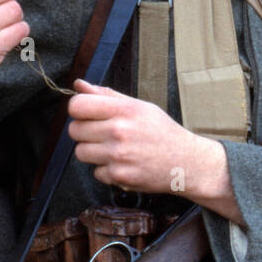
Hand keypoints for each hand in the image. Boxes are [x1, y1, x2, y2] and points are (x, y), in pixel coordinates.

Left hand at [67, 79, 243, 224]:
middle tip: (102, 134)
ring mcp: (118, 155)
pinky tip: (123, 164)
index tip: (87, 114)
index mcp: (124, 110)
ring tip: (113, 150)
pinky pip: (96, 172)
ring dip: (93, 152)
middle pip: (74, 130)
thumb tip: (78, 85)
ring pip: (81, 152)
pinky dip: (106, 170)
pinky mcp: (119, 177)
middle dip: (84, 132)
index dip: (78, 110)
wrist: (187, 162)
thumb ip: (107, 96)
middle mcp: (119, 131)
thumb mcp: (140, 107)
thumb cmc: (162, 132)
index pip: (78, 105)